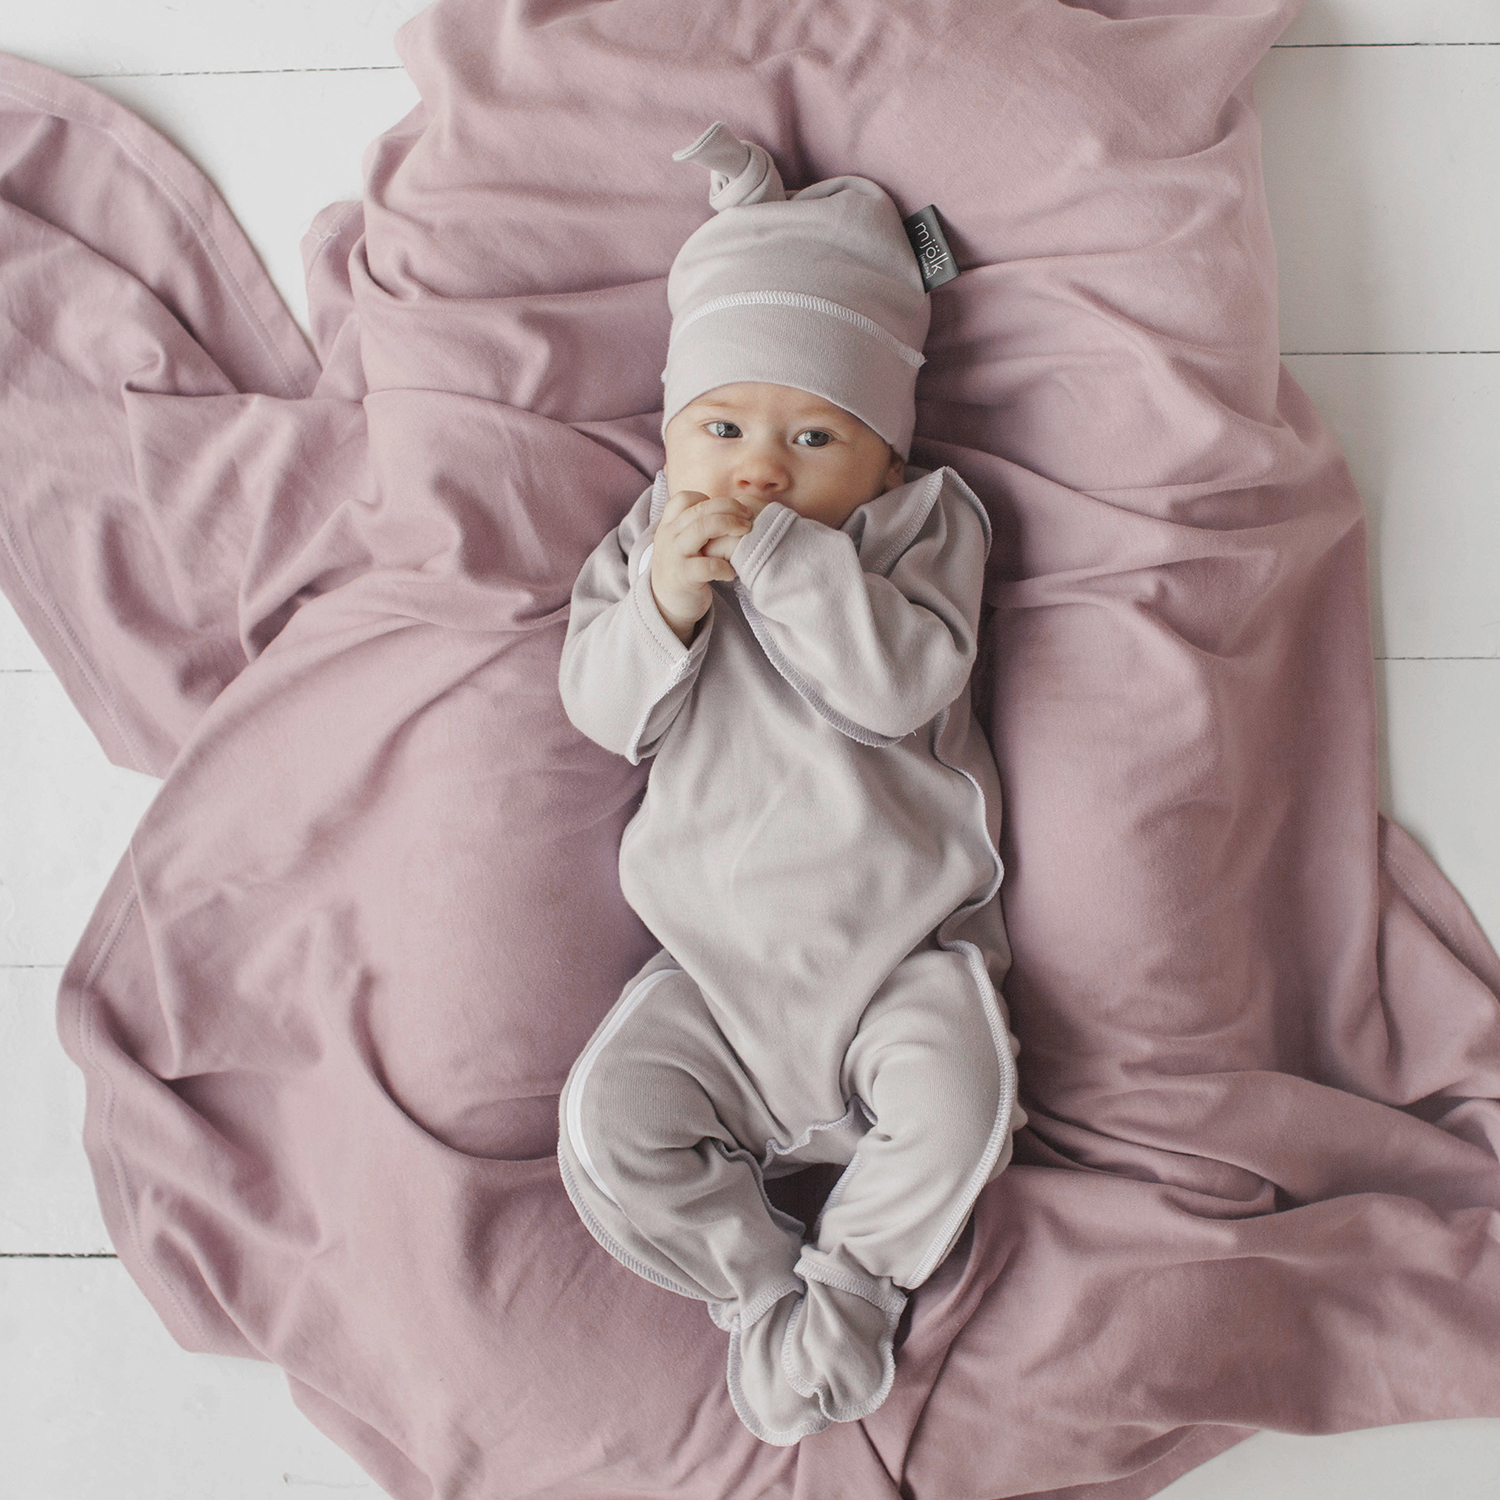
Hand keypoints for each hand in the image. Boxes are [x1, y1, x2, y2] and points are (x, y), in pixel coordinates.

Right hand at [650, 490, 753, 643]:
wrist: (665, 605)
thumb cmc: (682, 569)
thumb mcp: (682, 542)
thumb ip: (696, 525)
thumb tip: (730, 508)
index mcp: (669, 524)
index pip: (685, 498)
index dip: (710, 499)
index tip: (729, 510)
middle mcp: (668, 535)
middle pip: (700, 509)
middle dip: (729, 508)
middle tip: (748, 517)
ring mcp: (673, 555)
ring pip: (701, 528)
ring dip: (729, 526)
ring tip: (746, 533)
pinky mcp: (682, 577)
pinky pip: (707, 565)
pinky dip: (724, 566)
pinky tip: (732, 572)